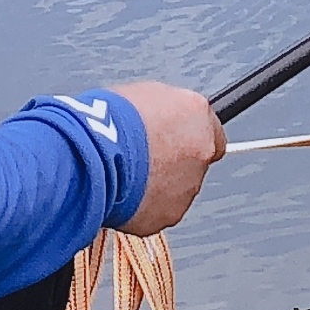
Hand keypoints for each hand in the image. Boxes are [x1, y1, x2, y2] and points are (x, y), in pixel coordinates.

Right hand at [108, 82, 224, 235]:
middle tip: (144, 158)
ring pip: (177, 189)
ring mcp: (186, 188)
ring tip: (127, 176)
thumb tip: (162, 117)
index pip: (213, 132)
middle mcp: (201, 153)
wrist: (96, 156)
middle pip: (194, 163)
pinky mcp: (167, 216)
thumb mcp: (143, 94)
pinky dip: (143, 205)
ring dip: (159, 185)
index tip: (174, 139)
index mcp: (198, 116)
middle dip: (173, 162)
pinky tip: (122, 193)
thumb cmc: (112, 120)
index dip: (190, 137)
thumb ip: (165, 109)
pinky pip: (158, 210)